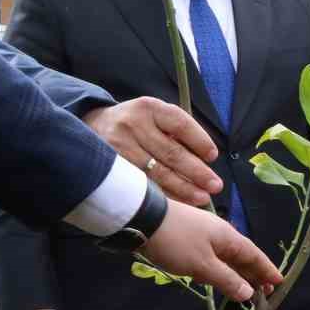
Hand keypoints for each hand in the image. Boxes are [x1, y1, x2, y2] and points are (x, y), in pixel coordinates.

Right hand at [83, 96, 222, 204]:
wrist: (94, 124)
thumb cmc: (137, 123)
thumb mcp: (155, 116)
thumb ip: (177, 132)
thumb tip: (206, 161)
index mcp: (150, 108)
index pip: (181, 124)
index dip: (200, 141)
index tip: (213, 157)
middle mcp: (133, 124)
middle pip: (171, 152)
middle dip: (197, 172)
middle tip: (215, 185)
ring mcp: (119, 146)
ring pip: (157, 172)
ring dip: (183, 188)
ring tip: (202, 197)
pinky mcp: (111, 165)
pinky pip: (143, 184)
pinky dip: (164, 194)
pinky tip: (179, 201)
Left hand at [139, 201, 281, 301]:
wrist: (140, 218)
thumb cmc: (176, 242)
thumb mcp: (202, 265)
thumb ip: (227, 280)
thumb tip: (249, 293)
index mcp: (229, 238)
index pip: (255, 256)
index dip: (266, 270)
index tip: (278, 283)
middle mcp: (220, 234)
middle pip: (242, 257)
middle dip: (253, 274)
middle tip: (262, 293)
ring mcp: (203, 234)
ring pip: (225, 257)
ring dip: (234, 273)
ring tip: (240, 290)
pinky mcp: (188, 237)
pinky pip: (210, 256)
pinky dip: (217, 268)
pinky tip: (210, 278)